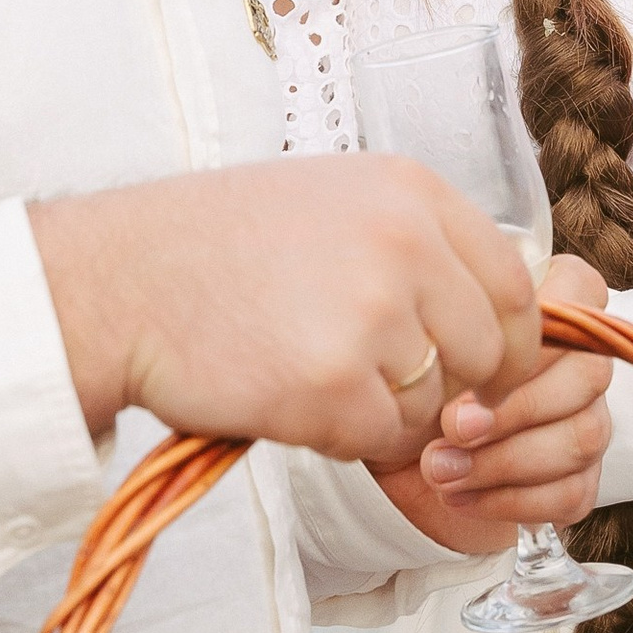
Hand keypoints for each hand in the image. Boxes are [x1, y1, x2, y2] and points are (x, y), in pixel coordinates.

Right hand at [29, 158, 543, 463]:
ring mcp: (370, 316)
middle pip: (489, 352)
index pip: (514, 285)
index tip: (480, 365)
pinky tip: (287, 398)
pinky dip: (339, 436)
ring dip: (383, 410)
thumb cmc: (215, 244)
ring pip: (432, 402)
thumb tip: (488, 311)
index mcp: (411, 193)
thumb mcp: (333, 200)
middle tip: (383, 383)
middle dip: (450, 383)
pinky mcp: (331, 385)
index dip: (506, 340)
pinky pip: (378, 439)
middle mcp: (403, 245)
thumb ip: (415, 243)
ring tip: (308, 373)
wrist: (119, 280)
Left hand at [372, 254, 614, 552]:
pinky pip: (571, 493)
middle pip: (590, 373)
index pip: (582, 294)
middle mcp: (579, 361)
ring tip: (439, 468)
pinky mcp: (577, 481)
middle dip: (514, 409)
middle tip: (450, 427)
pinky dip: (507, 500)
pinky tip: (460, 495)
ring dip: (502, 461)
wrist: (388, 453)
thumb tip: (478, 371)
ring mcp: (586, 422)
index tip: (473, 366)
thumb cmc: (409, 384)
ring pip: (583, 437)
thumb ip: (452, 330)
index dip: (534, 337)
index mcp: (549, 308)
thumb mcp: (417, 346)